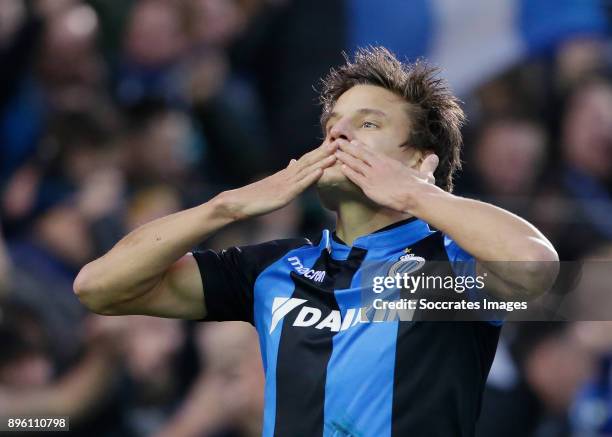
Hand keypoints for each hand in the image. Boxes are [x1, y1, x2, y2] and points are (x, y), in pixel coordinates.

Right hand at [219, 141, 337, 219]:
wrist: (237, 203)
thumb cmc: (254, 196)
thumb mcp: (274, 183)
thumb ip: (286, 173)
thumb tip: (294, 162)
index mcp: (286, 174)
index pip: (306, 160)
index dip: (320, 151)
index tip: (334, 143)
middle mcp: (287, 176)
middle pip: (308, 161)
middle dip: (325, 151)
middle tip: (340, 140)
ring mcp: (285, 184)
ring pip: (306, 170)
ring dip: (322, 161)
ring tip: (336, 152)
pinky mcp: (283, 195)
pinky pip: (299, 186)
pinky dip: (311, 178)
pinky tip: (321, 172)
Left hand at [335, 139, 438, 212]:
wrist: (416, 195)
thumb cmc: (421, 187)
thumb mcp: (425, 173)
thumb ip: (427, 164)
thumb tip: (435, 157)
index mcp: (390, 162)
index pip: (372, 153)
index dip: (361, 148)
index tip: (353, 143)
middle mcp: (380, 166)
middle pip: (360, 154)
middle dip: (348, 148)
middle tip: (337, 141)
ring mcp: (373, 175)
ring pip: (355, 164)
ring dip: (344, 157)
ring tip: (334, 151)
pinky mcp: (369, 186)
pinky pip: (355, 178)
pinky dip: (347, 172)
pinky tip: (340, 167)